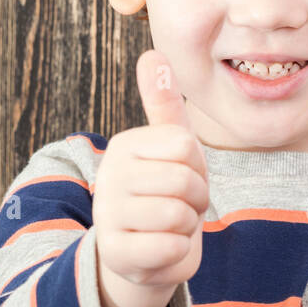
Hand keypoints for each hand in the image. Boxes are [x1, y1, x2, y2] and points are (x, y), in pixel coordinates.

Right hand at [92, 49, 209, 306]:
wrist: (144, 253)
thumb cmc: (164, 193)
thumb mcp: (170, 147)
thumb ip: (163, 103)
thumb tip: (152, 52)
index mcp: (125, 144)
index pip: (188, 146)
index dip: (199, 167)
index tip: (183, 176)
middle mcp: (110, 175)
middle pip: (186, 181)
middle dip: (196, 200)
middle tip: (180, 206)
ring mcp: (108, 214)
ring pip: (179, 216)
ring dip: (187, 227)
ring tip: (170, 227)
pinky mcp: (115, 253)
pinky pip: (172, 249)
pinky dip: (179, 254)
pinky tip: (161, 250)